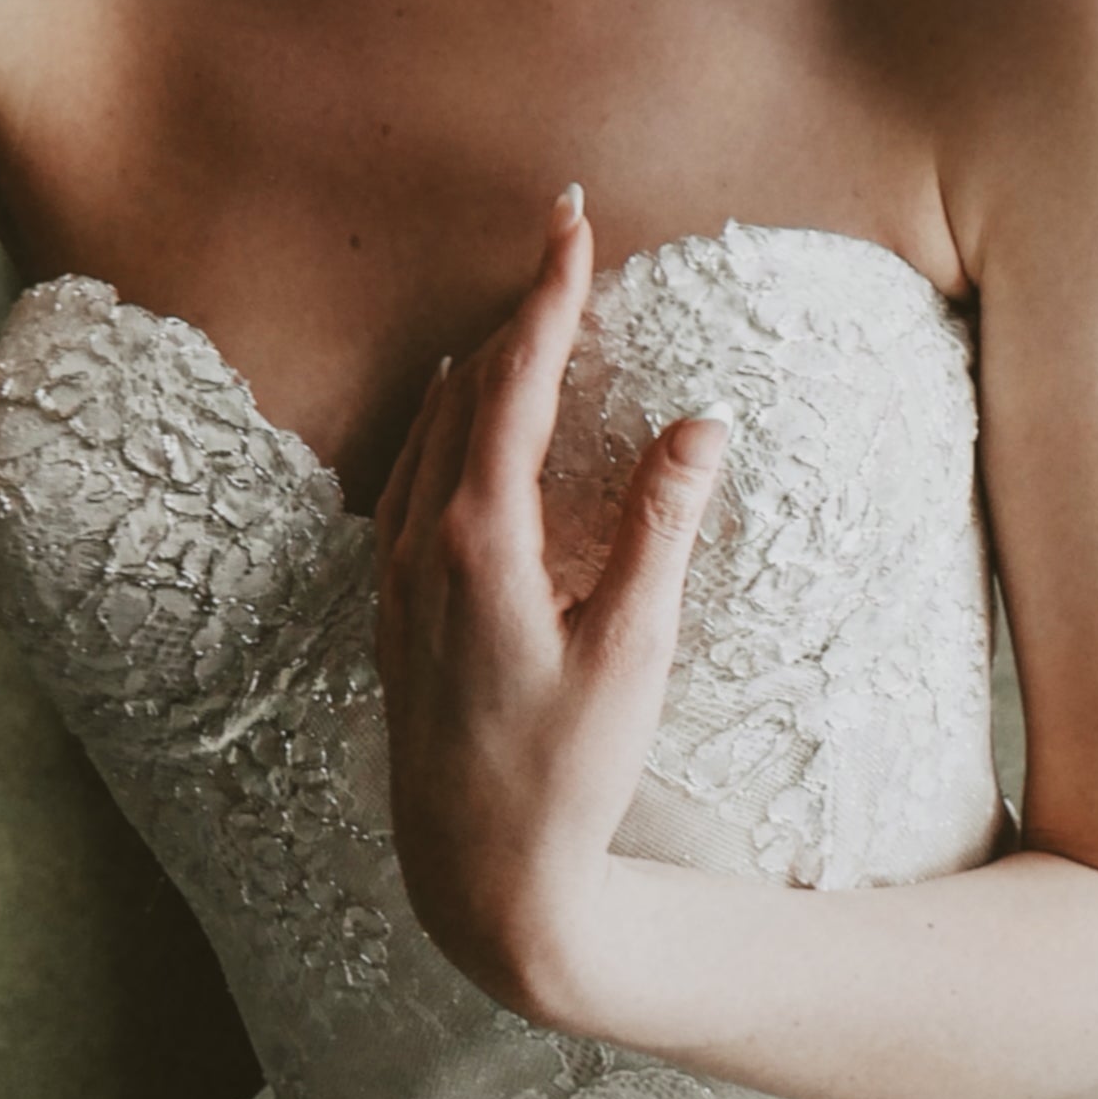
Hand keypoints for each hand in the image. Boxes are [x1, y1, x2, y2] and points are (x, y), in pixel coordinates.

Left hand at [371, 185, 729, 1030]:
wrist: (476, 876)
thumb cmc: (564, 774)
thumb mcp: (634, 652)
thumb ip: (661, 529)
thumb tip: (700, 423)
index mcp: (478, 540)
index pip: (514, 380)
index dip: (548, 293)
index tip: (574, 222)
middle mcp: (422, 544)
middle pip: (468, 389)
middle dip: (518, 309)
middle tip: (561, 240)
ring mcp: (399, 578)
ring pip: (430, 431)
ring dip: (481, 364)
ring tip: (523, 312)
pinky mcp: (397, 612)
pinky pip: (411, 481)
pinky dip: (446, 426)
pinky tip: (461, 424)